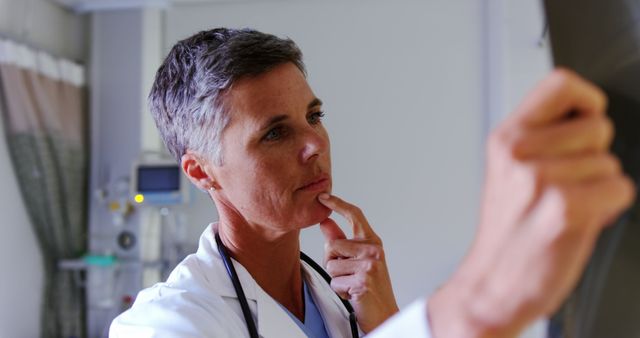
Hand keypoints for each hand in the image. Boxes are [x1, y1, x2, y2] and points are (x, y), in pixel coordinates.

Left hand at [317, 193, 398, 332]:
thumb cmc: (371, 287)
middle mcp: (373, 250)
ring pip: (331, 265)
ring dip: (336, 278)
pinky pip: (335, 282)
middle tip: (348, 274)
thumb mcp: (357, 260)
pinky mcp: (363, 280)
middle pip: (332, 245)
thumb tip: (325, 222)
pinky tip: (354, 293)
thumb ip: (340, 241)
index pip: (355, 215)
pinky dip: (340, 291)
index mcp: (373, 242)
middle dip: (332, 262)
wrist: (384, 313)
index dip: (338, 204)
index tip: (323, 197)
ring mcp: (370, 264)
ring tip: (352, 283)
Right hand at [428, 69, 635, 337]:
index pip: (559, 83)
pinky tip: (579, 221)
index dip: (586, 98)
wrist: (492, 284)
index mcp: (505, 139)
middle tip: (568, 181)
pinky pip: (619, 189)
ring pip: (610, 162)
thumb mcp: (508, 172)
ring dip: (600, 187)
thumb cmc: (507, 234)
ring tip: (568, 206)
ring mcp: (539, 180)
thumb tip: (586, 116)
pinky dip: (609, 209)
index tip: (584, 117)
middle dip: (594, 155)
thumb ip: (541, 139)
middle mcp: (519, 153)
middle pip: (597, 126)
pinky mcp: (564, 209)